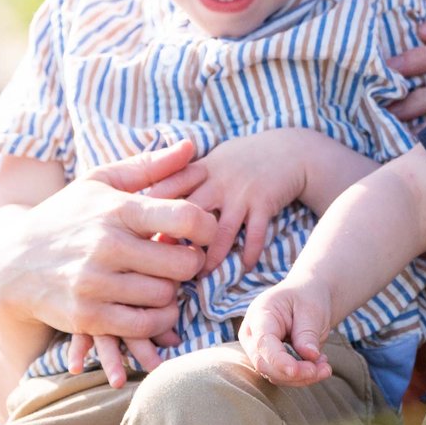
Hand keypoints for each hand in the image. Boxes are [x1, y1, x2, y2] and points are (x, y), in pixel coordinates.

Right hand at [0, 143, 220, 380]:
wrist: (10, 263)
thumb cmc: (64, 216)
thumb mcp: (99, 182)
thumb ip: (148, 166)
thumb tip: (192, 146)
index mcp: (116, 210)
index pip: (186, 218)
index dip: (208, 227)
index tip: (204, 233)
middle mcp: (107, 246)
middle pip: (184, 264)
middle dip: (192, 263)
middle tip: (183, 262)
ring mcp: (96, 283)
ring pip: (165, 296)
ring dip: (173, 293)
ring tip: (163, 282)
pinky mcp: (88, 316)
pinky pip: (144, 325)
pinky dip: (157, 320)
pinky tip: (153, 308)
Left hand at [145, 129, 321, 270]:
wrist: (289, 149)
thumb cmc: (243, 159)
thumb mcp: (212, 160)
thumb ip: (185, 178)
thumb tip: (150, 204)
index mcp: (201, 168)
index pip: (169, 187)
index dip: (151, 210)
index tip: (136, 234)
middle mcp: (219, 180)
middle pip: (190, 212)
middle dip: (176, 239)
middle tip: (162, 265)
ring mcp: (242, 192)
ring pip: (221, 229)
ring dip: (212, 255)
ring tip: (201, 275)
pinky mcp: (265, 203)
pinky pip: (255, 234)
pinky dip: (249, 253)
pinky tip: (242, 268)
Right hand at [237, 284, 335, 385]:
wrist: (309, 296)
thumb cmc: (308, 297)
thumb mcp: (311, 308)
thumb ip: (307, 333)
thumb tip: (309, 356)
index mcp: (259, 314)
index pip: (263, 343)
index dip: (278, 360)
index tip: (296, 370)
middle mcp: (253, 335)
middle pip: (265, 364)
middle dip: (295, 373)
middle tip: (325, 369)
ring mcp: (260, 350)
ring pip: (275, 375)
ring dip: (302, 378)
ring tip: (326, 367)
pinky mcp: (271, 362)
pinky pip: (283, 377)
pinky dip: (303, 377)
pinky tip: (320, 366)